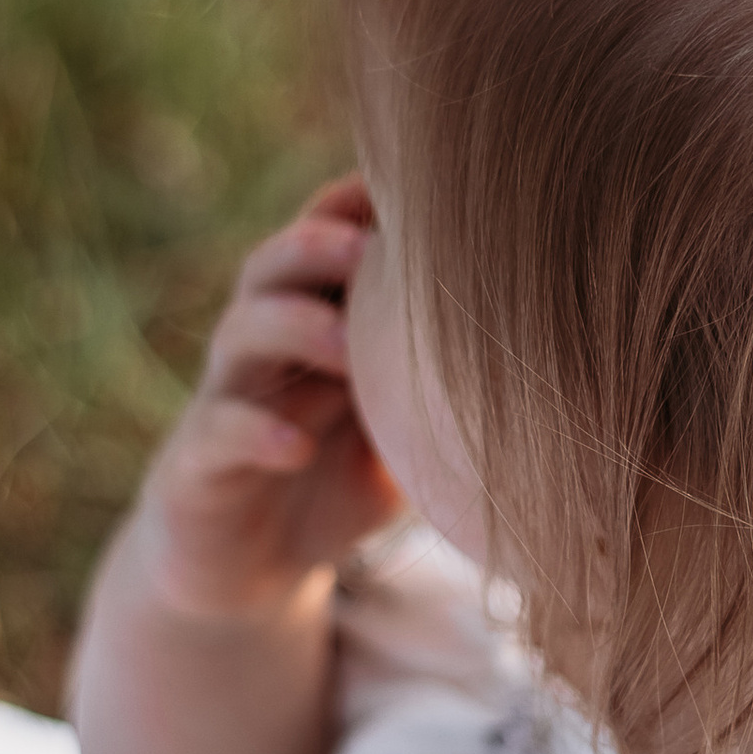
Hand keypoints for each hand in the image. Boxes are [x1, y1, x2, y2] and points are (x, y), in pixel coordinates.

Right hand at [129, 178, 403, 621]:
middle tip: (370, 250)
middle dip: (316, 246)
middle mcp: (264, 344)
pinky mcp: (198, 462)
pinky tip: (298, 449)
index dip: (355, 207)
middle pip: (272, 266)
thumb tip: (554, 340)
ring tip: (345, 346)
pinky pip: (219, 434)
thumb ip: (446, 378)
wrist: (250, 567)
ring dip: (291, 327)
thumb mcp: (401, 423)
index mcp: (314, 318)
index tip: (417, 186)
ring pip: (239, 334)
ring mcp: (225, 397)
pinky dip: (257, 434)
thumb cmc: (339, 476)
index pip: (325, 238)